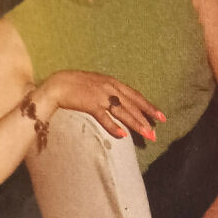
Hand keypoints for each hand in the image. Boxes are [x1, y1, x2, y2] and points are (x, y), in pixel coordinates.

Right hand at [42, 70, 164, 140]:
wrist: (57, 84)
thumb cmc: (74, 84)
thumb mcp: (96, 83)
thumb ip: (108, 90)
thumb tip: (119, 101)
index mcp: (112, 82)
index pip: (135, 96)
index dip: (149, 107)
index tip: (161, 117)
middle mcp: (110, 87)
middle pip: (133, 105)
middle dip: (146, 119)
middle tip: (156, 133)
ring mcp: (101, 95)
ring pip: (123, 112)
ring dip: (136, 124)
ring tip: (146, 134)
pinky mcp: (90, 104)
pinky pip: (105, 117)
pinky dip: (114, 126)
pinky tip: (122, 135)